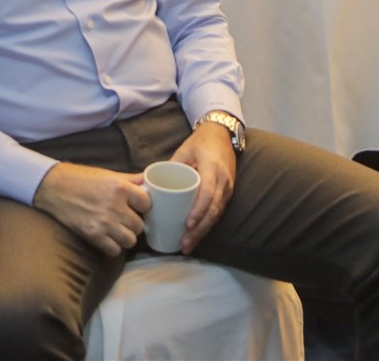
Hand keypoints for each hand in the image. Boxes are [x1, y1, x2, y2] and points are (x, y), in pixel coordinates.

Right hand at [32, 162, 149, 255]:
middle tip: (125, 218)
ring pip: (130, 240)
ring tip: (118, 229)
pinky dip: (113, 246)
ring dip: (125, 236)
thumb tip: (148, 181)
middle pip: (139, 225)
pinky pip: (114, 250)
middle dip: (134, 222)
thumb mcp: (107, 174)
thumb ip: (130, 179)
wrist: (53, 188)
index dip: (142, 205)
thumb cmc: (80, 178)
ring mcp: (104, 223)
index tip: (136, 206)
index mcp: (120, 188)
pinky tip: (108, 237)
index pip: (147, 203)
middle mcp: (114, 206)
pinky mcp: (93, 235)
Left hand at [171, 121, 234, 253]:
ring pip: (217, 214)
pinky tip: (197, 235)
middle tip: (185, 243)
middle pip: (214, 210)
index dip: (198, 210)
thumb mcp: (184, 150)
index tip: (188, 224)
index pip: (208, 193)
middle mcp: (223, 180)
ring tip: (188, 244)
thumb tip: (150, 185)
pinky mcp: (228, 193)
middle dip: (199, 229)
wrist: (222, 134)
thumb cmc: (200, 142)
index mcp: (212, 168)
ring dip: (203, 231)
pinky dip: (208, 225)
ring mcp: (228, 188)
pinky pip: (218, 212)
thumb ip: (171, 167)